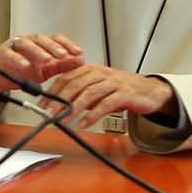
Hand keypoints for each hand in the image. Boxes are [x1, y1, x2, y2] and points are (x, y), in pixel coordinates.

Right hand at [0, 33, 84, 92]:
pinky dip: (17, 60)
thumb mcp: (45, 71)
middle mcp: (27, 42)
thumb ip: (62, 65)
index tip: (78, 52)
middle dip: (53, 47)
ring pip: (26, 43)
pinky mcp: (1, 54)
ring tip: (47, 61)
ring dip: (37, 51)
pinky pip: (9, 54)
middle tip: (63, 56)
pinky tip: (25, 66)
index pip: (55, 38)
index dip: (67, 44)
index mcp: (39, 44)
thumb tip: (81, 61)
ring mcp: (13, 47)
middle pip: (41, 39)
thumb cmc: (18, 71)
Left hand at [40, 64, 176, 129]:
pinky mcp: (125, 93)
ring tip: (63, 120)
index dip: (52, 91)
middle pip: (75, 84)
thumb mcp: (98, 89)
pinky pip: (106, 104)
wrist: (150, 91)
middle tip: (48, 113)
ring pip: (89, 93)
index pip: (66, 77)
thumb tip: (59, 106)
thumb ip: (80, 95)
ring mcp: (113, 82)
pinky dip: (94, 115)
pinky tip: (85, 123)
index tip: (41, 104)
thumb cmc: (122, 90)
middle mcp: (101, 73)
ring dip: (74, 108)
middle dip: (59, 100)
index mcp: (91, 69)